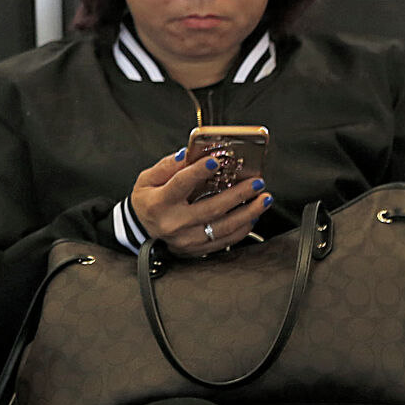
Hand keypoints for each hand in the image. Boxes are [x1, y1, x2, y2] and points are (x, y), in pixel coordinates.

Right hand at [130, 147, 270, 256]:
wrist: (141, 229)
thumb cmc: (147, 201)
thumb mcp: (147, 179)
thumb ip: (166, 166)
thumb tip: (186, 154)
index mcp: (159, 203)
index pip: (181, 184)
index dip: (198, 172)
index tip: (216, 161)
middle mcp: (174, 223)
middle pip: (211, 208)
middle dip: (238, 194)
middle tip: (256, 183)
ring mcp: (187, 239)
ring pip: (223, 227)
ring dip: (248, 212)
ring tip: (263, 199)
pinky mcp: (197, 249)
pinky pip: (225, 241)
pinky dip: (242, 229)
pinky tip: (253, 216)